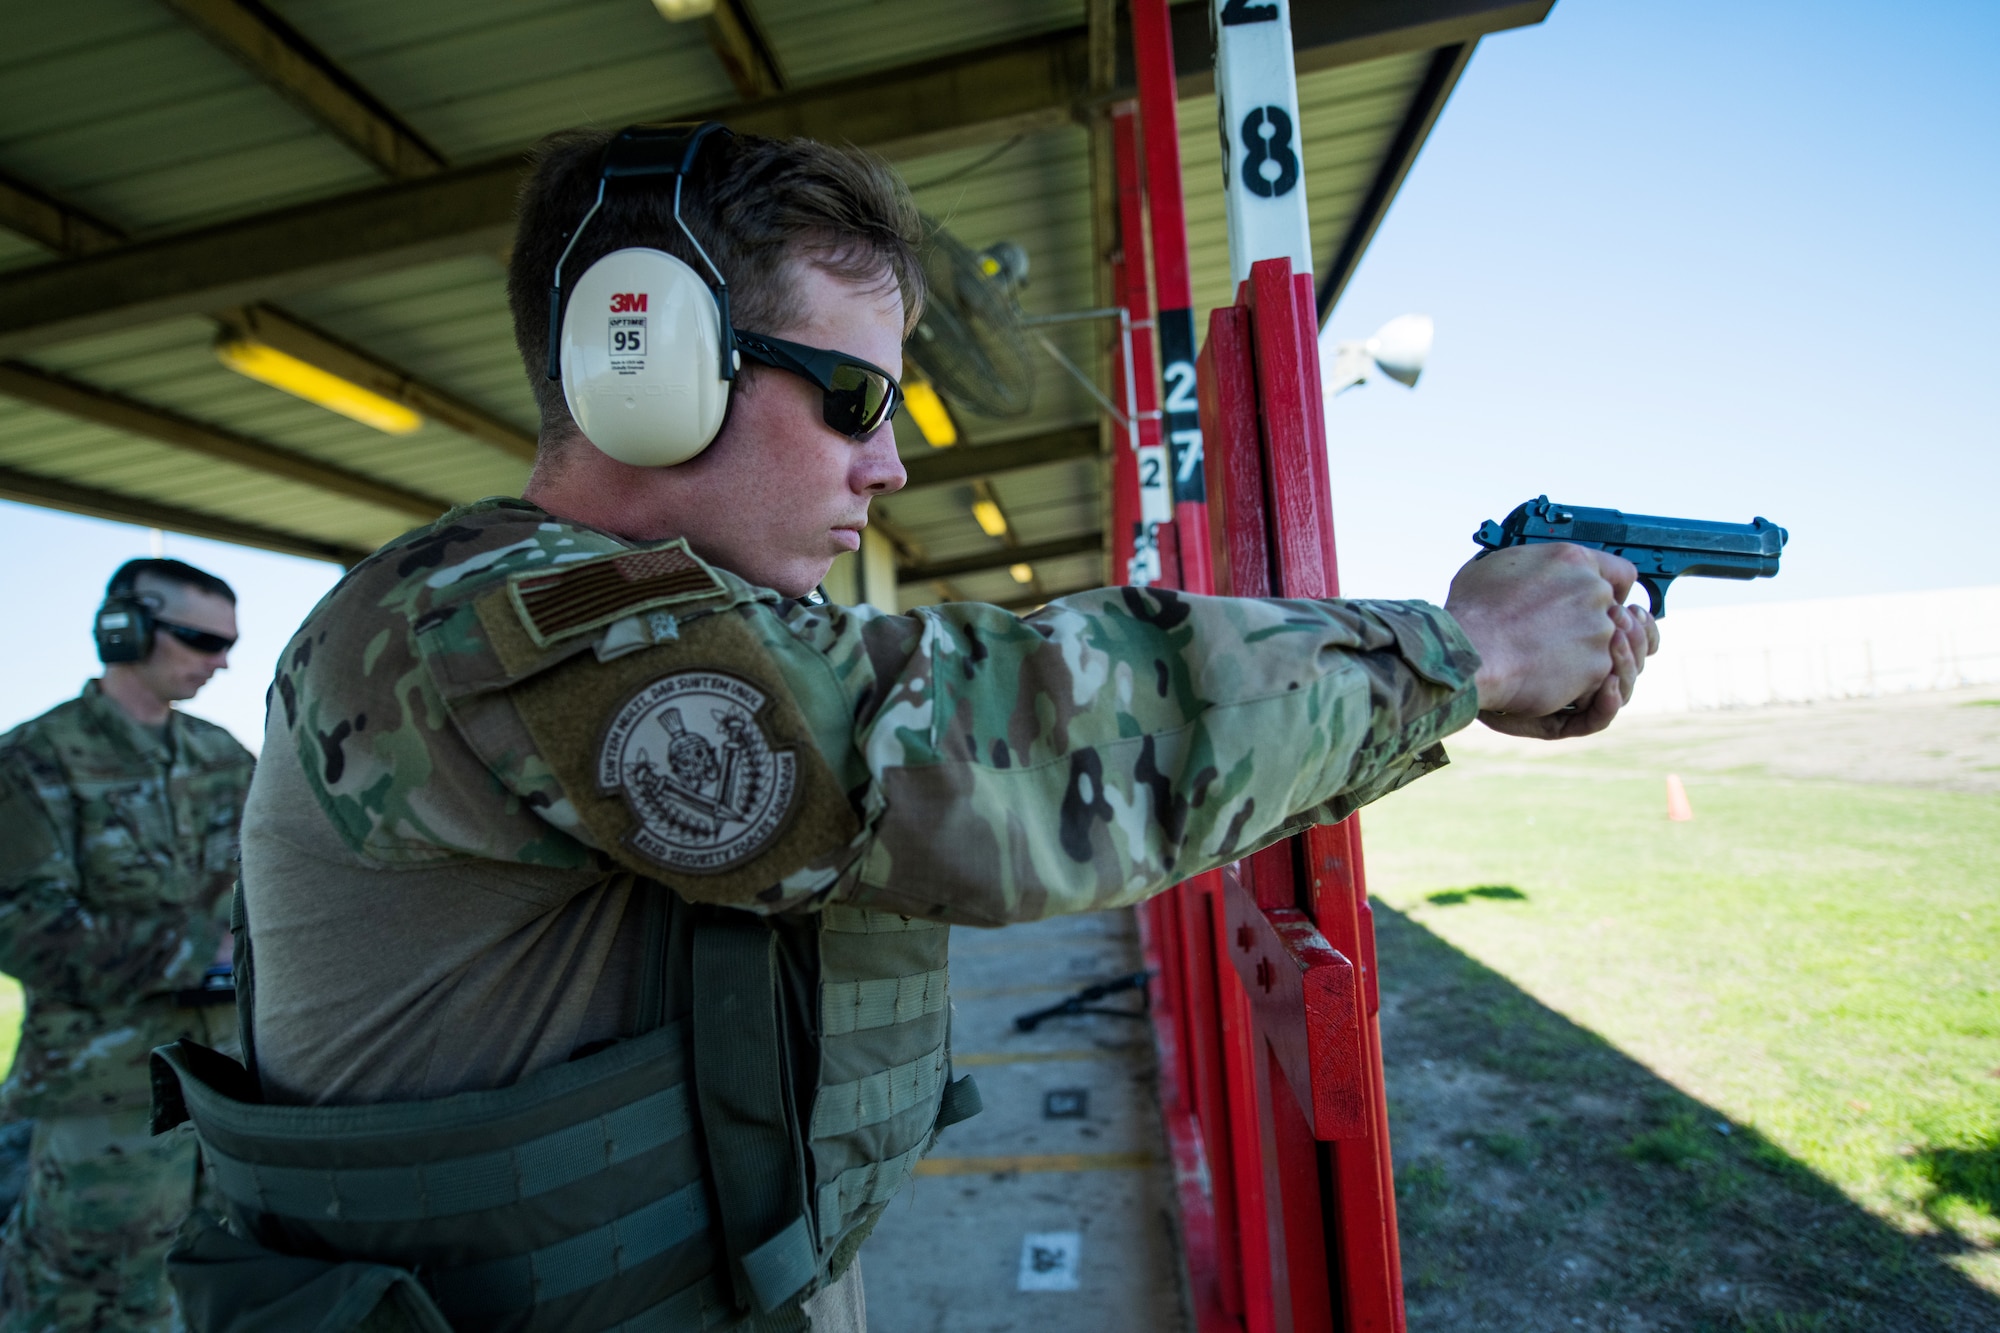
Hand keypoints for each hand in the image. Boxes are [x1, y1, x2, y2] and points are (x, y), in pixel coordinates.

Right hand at [1443, 544, 1659, 739]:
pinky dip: (1576, 684)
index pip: (1621, 573)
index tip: (1601, 606)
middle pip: (1614, 613)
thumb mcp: (1497, 566)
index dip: (1613, 592)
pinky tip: (1546, 680)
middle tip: (1560, 639)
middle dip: (1591, 627)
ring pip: (1607, 648)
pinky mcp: (1597, 667)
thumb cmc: (1472, 611)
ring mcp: (1599, 631)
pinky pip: (1596, 679)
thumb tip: (1529, 571)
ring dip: (1584, 656)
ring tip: (1548, 662)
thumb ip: (1532, 566)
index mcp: (1572, 559)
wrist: (1470, 652)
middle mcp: (1594, 591)